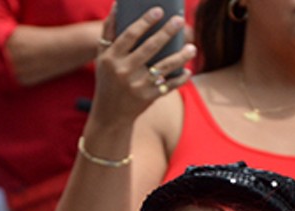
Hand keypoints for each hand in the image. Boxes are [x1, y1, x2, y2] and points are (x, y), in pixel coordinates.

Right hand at [90, 7, 195, 122]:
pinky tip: (188, 70)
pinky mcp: (147, 98)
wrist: (109, 115)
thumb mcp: (102, 56)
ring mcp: (136, 85)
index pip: (130, 35)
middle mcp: (123, 71)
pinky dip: (180, 78)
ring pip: (163, 67)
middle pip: (149, 47)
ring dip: (180, 56)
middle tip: (180, 20)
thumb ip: (109, 31)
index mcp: (111, 58)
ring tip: (192, 48)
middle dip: (167, 32)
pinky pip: (168, 86)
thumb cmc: (108, 78)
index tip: (159, 10)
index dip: (145, 21)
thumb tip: (118, 4)